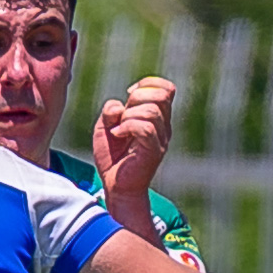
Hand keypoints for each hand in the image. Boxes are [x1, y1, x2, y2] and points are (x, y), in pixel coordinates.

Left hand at [92, 77, 174, 215]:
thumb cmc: (112, 158)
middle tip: (123, 115)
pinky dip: (127, 126)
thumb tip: (119, 104)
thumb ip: (111, 111)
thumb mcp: (106, 127)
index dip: (147, 84)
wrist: (116, 187)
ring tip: (118, 129)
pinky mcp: (154, 152)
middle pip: (162, 95)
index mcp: (157, 118)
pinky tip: (117, 135)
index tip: (129, 95)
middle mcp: (163, 128)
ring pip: (152, 111)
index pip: (166, 89)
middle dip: (137, 97)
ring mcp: (160, 140)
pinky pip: (146, 128)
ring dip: (129, 115)